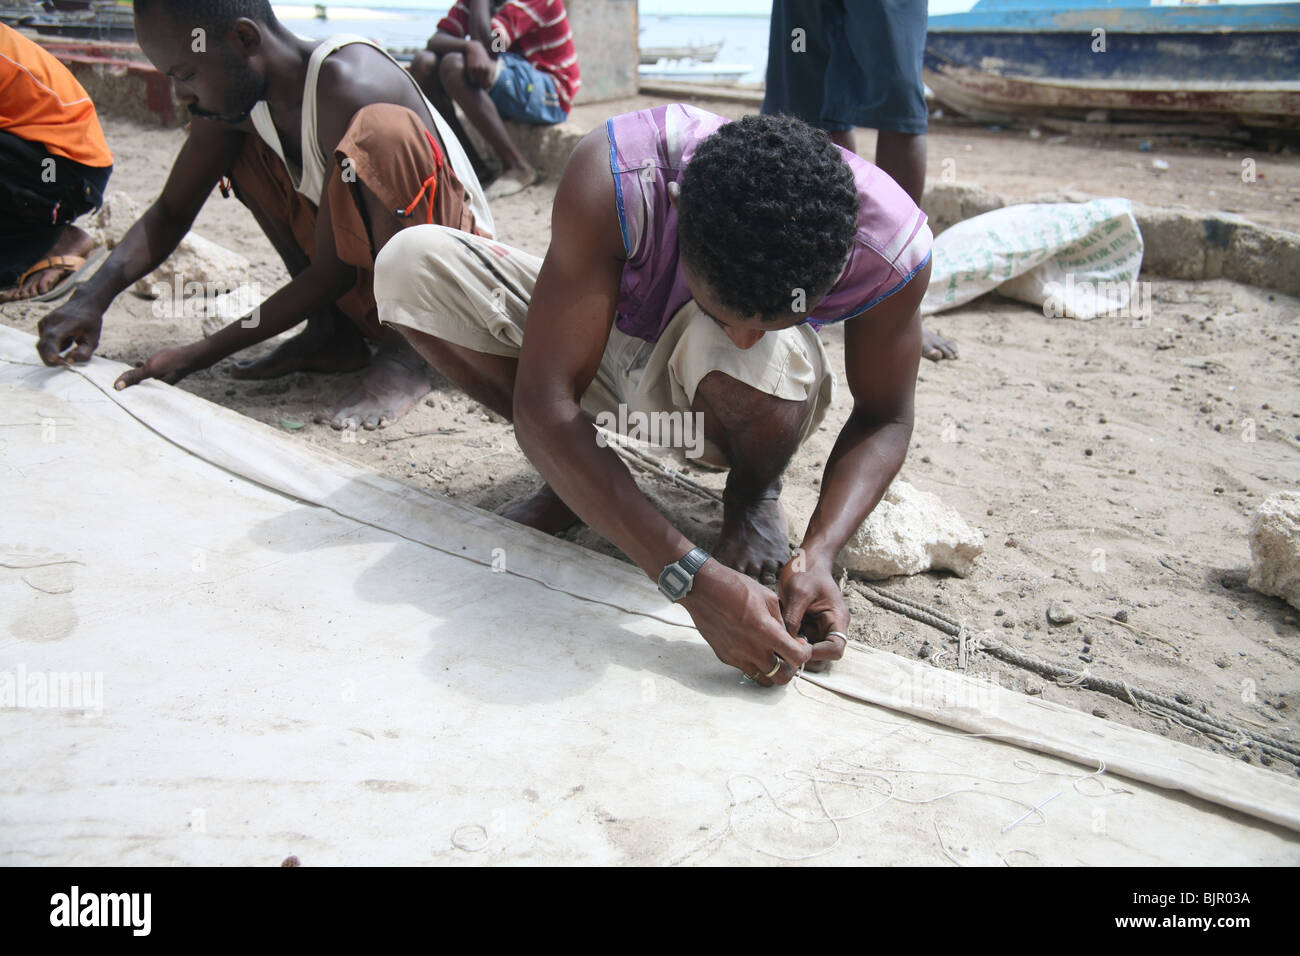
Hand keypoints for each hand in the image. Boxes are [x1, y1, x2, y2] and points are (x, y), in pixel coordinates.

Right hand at [36, 295, 103, 365]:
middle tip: (66, 363)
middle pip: (43, 345)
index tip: (55, 361)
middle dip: (51, 359)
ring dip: (55, 352)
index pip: (54, 336)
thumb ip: (84, 353)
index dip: (51, 350)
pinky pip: (44, 342)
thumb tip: (68, 361)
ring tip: (72, 341)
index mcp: (67, 322)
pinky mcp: (41, 324)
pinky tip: (66, 337)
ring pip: (43, 346)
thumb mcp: (94, 340)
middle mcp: (52, 320)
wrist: (83, 304)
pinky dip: (54, 346)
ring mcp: (44, 322)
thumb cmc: (90, 324)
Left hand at [114, 344, 200, 389]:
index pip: (134, 395)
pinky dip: (141, 371)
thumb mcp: (150, 369)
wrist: (190, 356)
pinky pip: (147, 374)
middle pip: (137, 389)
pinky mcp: (162, 374)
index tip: (111, 389)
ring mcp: (160, 381)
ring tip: (124, 374)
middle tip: (114, 383)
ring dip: (134, 378)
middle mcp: (157, 389)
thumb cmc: (172, 362)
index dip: (123, 392)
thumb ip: (134, 377)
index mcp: (154, 391)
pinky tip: (138, 364)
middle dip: (127, 386)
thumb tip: (117, 387)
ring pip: (142, 381)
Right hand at [464, 39, 494, 88]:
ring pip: (477, 83)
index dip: (486, 87)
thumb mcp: (488, 65)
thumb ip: (491, 74)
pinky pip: (472, 80)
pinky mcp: (472, 68)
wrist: (474, 49)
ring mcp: (479, 69)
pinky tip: (471, 76)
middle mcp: (486, 69)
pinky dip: (471, 80)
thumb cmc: (481, 59)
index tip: (483, 85)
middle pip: (483, 85)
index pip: (490, 84)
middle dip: (480, 86)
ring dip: (475, 83)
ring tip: (475, 78)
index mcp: (491, 69)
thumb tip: (490, 87)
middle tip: (478, 83)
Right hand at [680, 560, 813, 686]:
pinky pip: (745, 669)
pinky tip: (752, 648)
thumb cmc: (735, 587)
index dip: (804, 654)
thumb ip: (781, 621)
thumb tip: (788, 636)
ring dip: (771, 670)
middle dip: (789, 669)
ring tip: (771, 655)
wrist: (702, 588)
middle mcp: (751, 649)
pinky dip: (754, 664)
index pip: (796, 658)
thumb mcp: (767, 597)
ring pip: (762, 679)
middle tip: (788, 656)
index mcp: (766, 631)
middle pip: (781, 678)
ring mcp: (736, 656)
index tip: (801, 647)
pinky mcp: (724, 656)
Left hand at [778, 554, 848, 672]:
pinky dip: (789, 638)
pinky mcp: (808, 625)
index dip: (818, 654)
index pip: (835, 648)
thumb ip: (793, 618)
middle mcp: (831, 626)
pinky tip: (778, 627)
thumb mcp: (797, 593)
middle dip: (804, 653)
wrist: (806, 559)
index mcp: (837, 618)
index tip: (798, 650)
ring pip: (809, 649)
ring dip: (795, 646)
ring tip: (779, 634)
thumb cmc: (806, 571)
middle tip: (783, 646)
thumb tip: (786, 643)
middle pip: (823, 654)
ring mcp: (819, 627)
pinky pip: (800, 639)